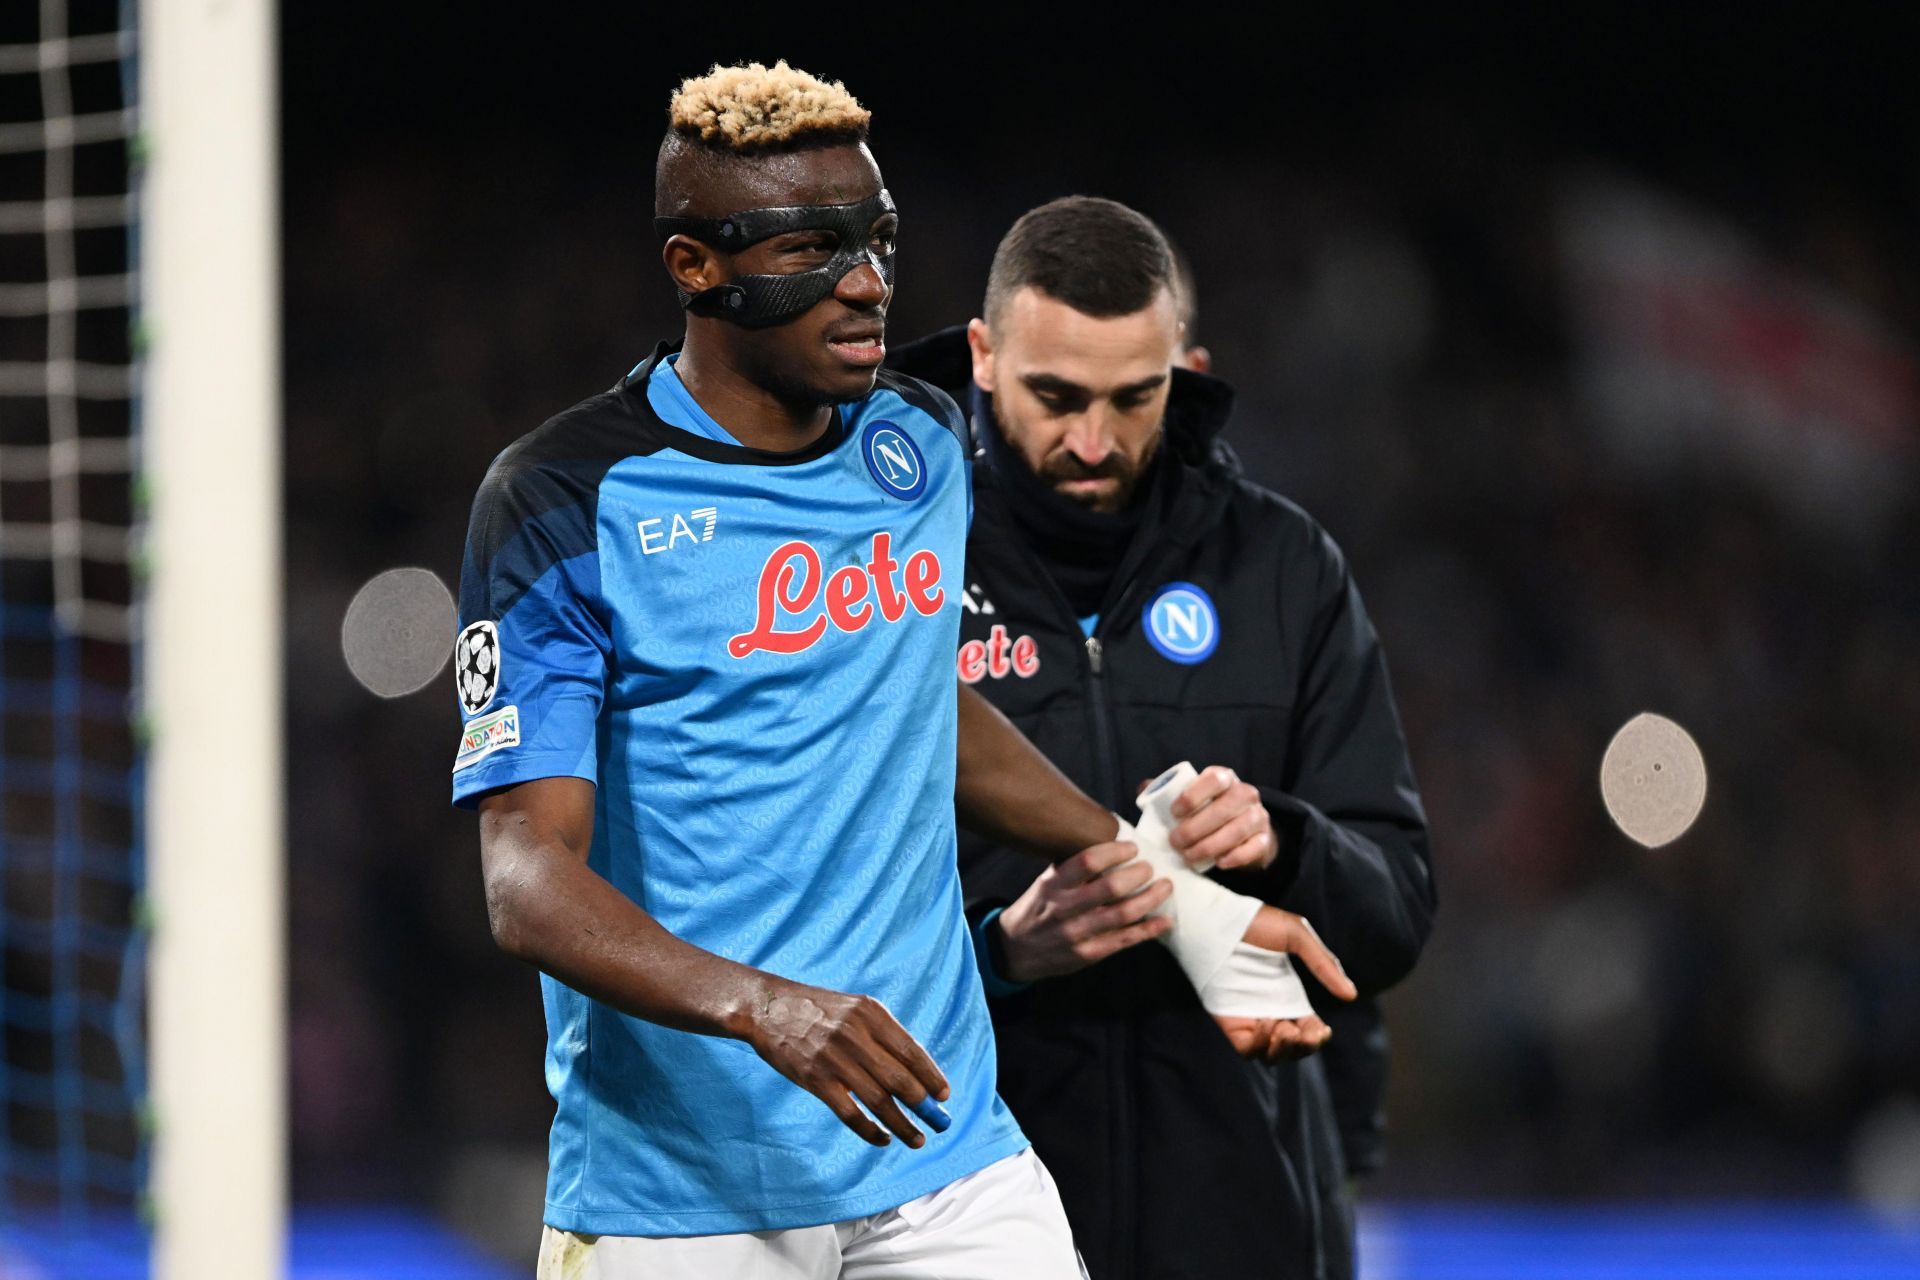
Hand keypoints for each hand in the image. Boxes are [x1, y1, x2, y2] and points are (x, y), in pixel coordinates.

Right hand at [746, 978, 950, 1148]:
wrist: (769, 1008)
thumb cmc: (818, 1010)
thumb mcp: (855, 1009)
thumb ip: (883, 1035)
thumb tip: (916, 1073)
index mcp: (871, 1014)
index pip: (912, 1050)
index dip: (931, 1076)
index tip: (944, 1096)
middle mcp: (856, 1034)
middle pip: (900, 1079)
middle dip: (923, 1105)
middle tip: (937, 1123)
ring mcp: (835, 1058)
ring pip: (879, 1101)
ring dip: (902, 1124)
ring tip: (916, 1139)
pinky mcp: (816, 1079)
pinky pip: (850, 1113)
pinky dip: (870, 1130)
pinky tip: (882, 1138)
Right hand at [996, 841, 1173, 982]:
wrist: (1016, 950)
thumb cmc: (1039, 907)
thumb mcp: (1047, 882)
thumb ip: (1074, 868)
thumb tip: (1112, 843)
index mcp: (1053, 884)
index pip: (1087, 861)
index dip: (1115, 851)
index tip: (1132, 847)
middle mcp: (1064, 908)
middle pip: (1110, 888)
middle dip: (1139, 874)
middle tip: (1151, 867)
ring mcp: (1076, 934)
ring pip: (1122, 914)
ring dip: (1150, 899)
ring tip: (1165, 887)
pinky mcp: (1088, 954)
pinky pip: (1124, 940)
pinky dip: (1149, 930)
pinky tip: (1164, 920)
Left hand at [1167, 765, 1275, 871]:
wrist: (1242, 832)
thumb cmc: (1206, 811)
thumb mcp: (1190, 797)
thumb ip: (1167, 791)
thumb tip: (1144, 787)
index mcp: (1224, 778)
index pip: (1214, 779)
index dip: (1193, 796)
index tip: (1174, 813)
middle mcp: (1245, 793)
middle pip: (1223, 808)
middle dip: (1195, 828)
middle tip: (1175, 842)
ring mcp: (1258, 816)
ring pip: (1237, 830)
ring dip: (1210, 846)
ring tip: (1189, 856)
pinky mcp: (1265, 839)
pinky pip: (1254, 848)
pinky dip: (1235, 857)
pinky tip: (1218, 863)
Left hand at [1217, 907, 1354, 1063]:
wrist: (1218, 919)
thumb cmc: (1256, 923)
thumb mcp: (1297, 936)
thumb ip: (1323, 964)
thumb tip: (1350, 995)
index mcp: (1290, 997)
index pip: (1309, 1030)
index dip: (1318, 1037)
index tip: (1322, 1030)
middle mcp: (1272, 1011)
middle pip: (1294, 1048)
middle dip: (1305, 1047)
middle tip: (1306, 1033)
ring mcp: (1250, 1017)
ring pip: (1272, 1055)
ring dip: (1284, 1050)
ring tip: (1286, 1030)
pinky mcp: (1230, 1022)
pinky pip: (1247, 1049)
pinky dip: (1259, 1047)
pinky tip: (1267, 1026)